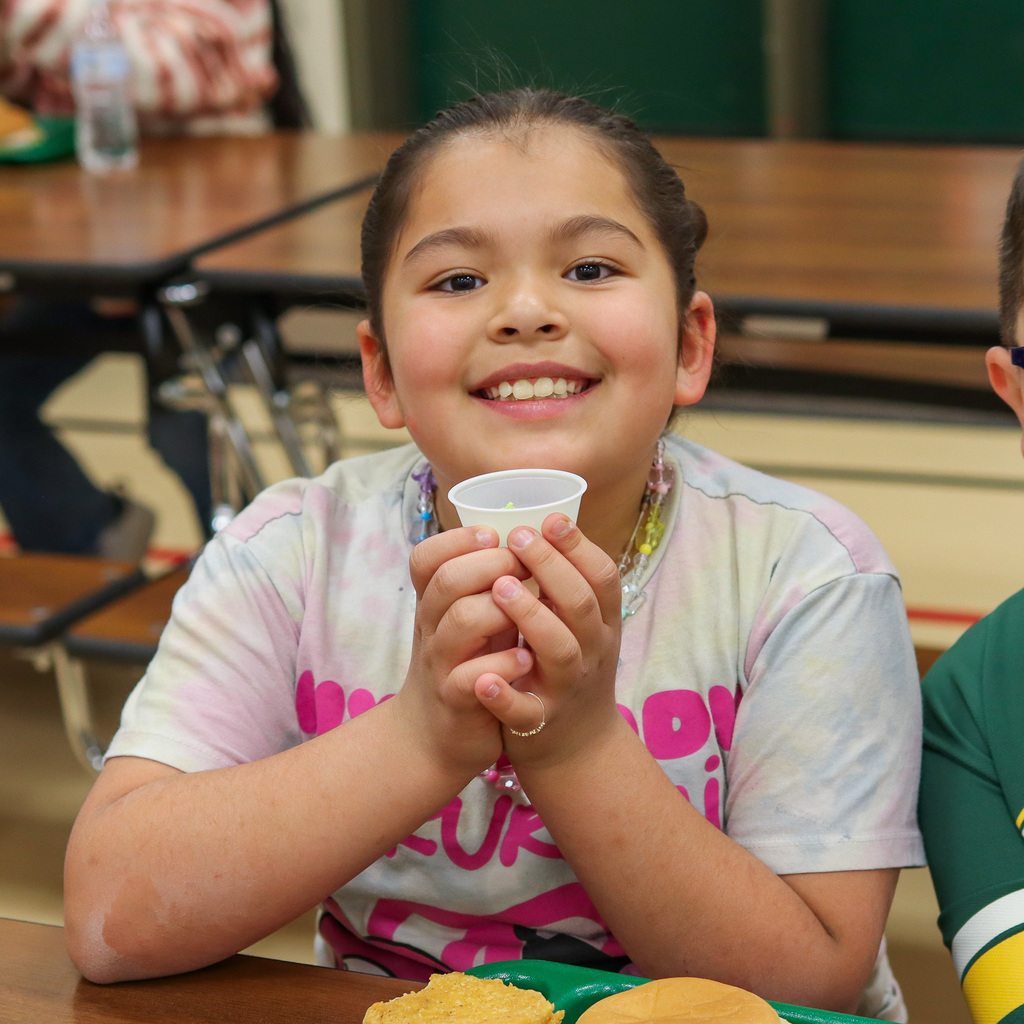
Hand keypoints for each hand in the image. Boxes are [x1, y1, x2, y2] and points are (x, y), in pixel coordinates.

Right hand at [395, 525, 532, 779]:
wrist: (438, 735)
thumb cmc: (470, 662)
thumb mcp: (472, 616)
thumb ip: (491, 581)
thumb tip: (534, 533)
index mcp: (435, 601)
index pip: (426, 556)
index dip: (459, 539)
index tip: (495, 534)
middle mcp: (432, 626)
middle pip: (449, 579)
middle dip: (494, 565)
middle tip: (524, 567)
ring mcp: (441, 663)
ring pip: (462, 620)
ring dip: (502, 609)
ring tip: (534, 609)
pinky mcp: (455, 700)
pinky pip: (472, 677)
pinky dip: (504, 663)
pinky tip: (526, 658)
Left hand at [473, 514, 622, 765]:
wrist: (578, 748)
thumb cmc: (568, 670)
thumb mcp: (581, 627)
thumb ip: (566, 584)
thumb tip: (542, 521)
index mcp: (601, 624)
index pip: (602, 577)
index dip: (579, 546)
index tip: (550, 519)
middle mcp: (592, 652)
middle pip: (580, 604)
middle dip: (551, 567)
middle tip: (517, 538)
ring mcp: (568, 688)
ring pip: (560, 649)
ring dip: (531, 616)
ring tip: (499, 588)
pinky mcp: (541, 721)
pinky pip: (525, 709)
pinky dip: (504, 694)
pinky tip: (482, 678)